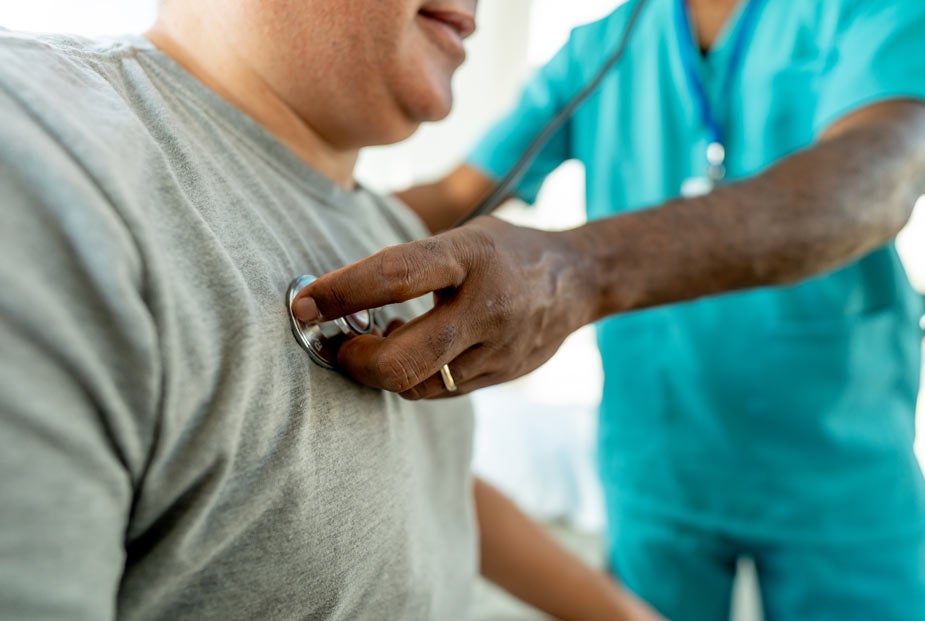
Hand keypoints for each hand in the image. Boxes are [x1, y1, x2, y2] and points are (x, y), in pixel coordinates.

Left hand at [291, 216, 595, 397]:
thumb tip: (343, 299)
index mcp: (471, 256)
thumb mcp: (463, 237)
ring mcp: (497, 349)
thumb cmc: (505, 252)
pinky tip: (409, 355)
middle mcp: (486, 306)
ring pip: (417, 385)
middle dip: (357, 361)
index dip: (341, 293)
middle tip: (336, 344)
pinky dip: (412, 378)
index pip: (394, 275)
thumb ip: (413, 265)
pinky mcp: (500, 376)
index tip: (303, 304)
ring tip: (372, 346)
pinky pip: (439, 391)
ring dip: (381, 372)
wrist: (578, 281)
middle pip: (403, 360)